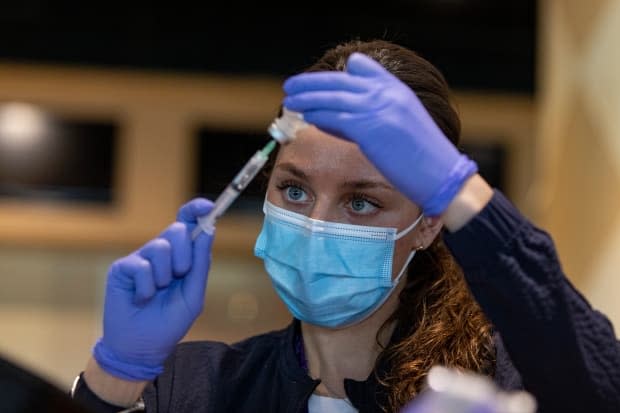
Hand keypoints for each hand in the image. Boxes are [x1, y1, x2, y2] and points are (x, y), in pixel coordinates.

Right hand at [92, 198, 213, 380]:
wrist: (142, 347)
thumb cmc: (169, 321)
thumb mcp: (194, 294)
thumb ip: (201, 264)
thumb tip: (209, 230)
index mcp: (180, 256)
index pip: (187, 224)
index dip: (196, 210)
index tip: (209, 206)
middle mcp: (160, 253)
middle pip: (176, 230)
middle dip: (185, 254)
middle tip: (180, 276)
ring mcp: (140, 258)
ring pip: (160, 246)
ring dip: (165, 275)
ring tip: (159, 293)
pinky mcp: (122, 268)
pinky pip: (142, 266)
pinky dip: (147, 289)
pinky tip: (142, 300)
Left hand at [283, 52, 476, 215]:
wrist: (443, 177)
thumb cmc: (424, 159)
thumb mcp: (404, 124)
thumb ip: (380, 110)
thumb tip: (347, 111)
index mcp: (398, 90)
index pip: (361, 69)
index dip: (334, 75)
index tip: (316, 80)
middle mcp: (388, 94)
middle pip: (340, 81)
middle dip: (312, 83)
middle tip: (291, 85)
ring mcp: (379, 110)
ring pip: (334, 98)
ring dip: (308, 97)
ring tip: (290, 99)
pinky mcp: (370, 129)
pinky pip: (337, 118)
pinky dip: (319, 115)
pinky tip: (307, 117)